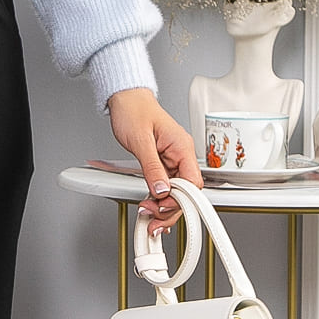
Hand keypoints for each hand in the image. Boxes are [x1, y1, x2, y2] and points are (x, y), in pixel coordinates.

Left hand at [106, 87, 201, 233]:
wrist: (125, 99)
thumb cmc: (133, 111)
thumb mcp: (140, 141)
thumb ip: (152, 167)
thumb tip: (161, 190)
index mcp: (182, 147)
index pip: (192, 182)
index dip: (180, 200)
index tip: (163, 209)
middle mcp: (181, 154)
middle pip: (186, 191)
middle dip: (170, 208)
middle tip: (152, 219)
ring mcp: (173, 159)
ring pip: (176, 191)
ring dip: (163, 206)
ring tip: (148, 215)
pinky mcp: (163, 163)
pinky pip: (166, 185)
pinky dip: (159, 198)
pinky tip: (151, 208)